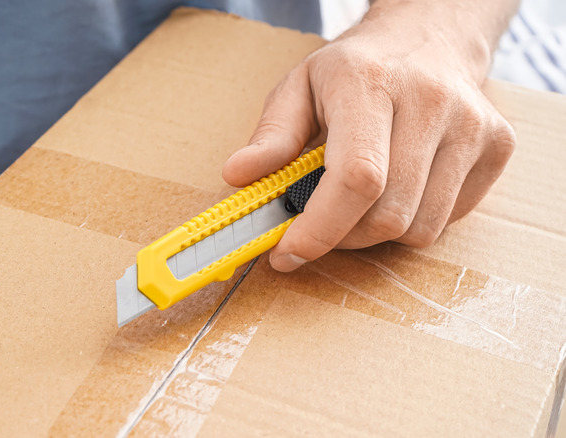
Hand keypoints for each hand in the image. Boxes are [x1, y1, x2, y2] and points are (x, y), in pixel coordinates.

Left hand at [222, 0, 515, 271]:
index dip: (320, 229)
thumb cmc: (356, 68)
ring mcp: (472, 125)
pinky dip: (413, 222)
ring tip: (356, 206)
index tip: (288, 252)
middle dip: (341, 238)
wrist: (429, 36)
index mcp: (370, 84)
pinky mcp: (498, 146)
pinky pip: (448, 220)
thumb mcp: (299, 86)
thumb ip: (271, 134)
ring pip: (420, 227)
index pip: (356, 177)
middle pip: (388, 214)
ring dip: (376, 235)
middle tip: (316, 228)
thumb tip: (238, 176)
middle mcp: (430, 102)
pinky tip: (397, 190)